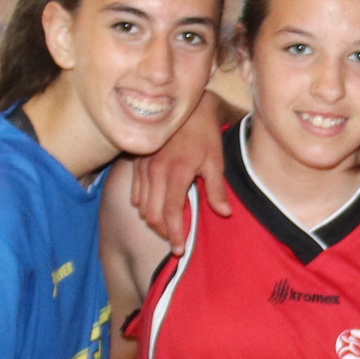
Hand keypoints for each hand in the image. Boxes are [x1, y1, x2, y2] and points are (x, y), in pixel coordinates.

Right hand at [129, 101, 230, 240]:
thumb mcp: (216, 161)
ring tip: (169, 227)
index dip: (175, 234)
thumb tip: (224, 213)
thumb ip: (217, 189)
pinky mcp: (136, 164)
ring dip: (154, 221)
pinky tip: (157, 209)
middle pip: (153, 214)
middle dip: (164, 232)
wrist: (187, 108)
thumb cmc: (204, 135)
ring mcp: (143, 167)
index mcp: (177, 172)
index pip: (172, 212)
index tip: (180, 249)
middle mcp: (155, 171)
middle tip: (177, 241)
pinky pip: (135, 195)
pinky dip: (144, 207)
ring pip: (142, 207)